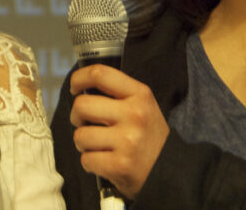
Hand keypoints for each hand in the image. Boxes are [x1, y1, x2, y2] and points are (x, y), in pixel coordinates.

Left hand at [69, 64, 169, 199]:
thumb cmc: (149, 137)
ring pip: (80, 135)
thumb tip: (82, 88)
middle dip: (77, 116)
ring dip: (83, 143)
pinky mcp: (121, 165)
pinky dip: (90, 163)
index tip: (75, 87)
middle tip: (85, 124)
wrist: (171, 170)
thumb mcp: (144, 106)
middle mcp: (135, 114)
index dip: (79, 78)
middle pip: (82, 105)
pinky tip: (104, 162)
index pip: (100, 74)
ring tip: (97, 146)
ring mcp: (128, 140)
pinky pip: (86, 159)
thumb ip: (118, 94)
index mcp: (140, 94)